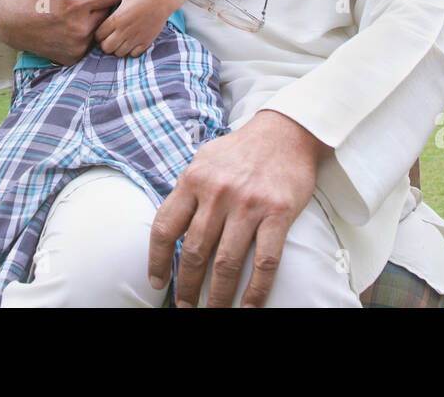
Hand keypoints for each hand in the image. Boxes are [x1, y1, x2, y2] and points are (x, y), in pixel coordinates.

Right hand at [0, 0, 125, 65]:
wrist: (11, 21)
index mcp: (78, 1)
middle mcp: (80, 26)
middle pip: (110, 13)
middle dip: (103, 6)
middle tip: (88, 2)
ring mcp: (77, 45)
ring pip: (102, 29)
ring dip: (97, 22)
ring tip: (79, 15)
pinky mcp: (74, 57)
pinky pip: (91, 44)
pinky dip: (87, 37)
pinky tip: (73, 29)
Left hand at [94, 0, 175, 57]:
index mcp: (116, 19)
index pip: (98, 35)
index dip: (98, 34)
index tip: (103, 30)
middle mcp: (124, 31)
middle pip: (106, 48)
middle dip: (106, 44)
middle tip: (110, 37)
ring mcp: (136, 38)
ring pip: (119, 53)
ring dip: (118, 48)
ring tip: (121, 40)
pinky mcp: (146, 41)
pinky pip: (133, 55)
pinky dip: (131, 51)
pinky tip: (132, 42)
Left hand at [147, 110, 330, 307]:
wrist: (285, 131)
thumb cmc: (241, 150)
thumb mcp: (203, 160)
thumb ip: (186, 190)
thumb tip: (170, 226)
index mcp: (193, 179)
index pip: (166, 228)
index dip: (158, 261)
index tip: (157, 282)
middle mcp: (218, 192)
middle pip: (195, 252)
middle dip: (187, 286)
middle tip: (185, 307)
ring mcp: (249, 204)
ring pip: (226, 263)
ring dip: (218, 296)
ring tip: (213, 312)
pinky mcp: (278, 213)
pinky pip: (265, 262)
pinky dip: (256, 290)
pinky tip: (248, 307)